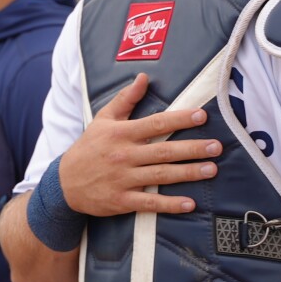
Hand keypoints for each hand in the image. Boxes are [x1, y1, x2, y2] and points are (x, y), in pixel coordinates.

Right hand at [59, 73, 220, 216]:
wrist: (64, 183)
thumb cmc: (89, 147)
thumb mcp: (103, 119)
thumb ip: (125, 99)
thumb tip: (143, 77)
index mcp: (121, 133)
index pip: (156, 124)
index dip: (179, 120)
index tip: (201, 116)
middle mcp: (124, 155)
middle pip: (164, 151)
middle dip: (192, 149)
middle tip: (216, 147)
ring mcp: (124, 179)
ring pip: (161, 176)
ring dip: (188, 173)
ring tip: (211, 170)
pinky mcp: (122, 201)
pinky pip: (149, 203)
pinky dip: (170, 204)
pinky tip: (189, 203)